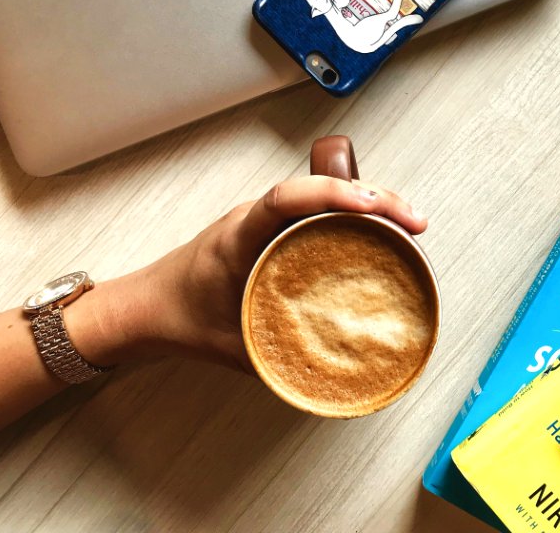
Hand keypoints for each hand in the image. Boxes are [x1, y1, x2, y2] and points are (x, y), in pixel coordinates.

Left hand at [90, 176, 427, 372]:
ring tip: (409, 220)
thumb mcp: (232, 345)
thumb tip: (336, 372)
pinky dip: (353, 210)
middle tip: (413, 220)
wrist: (145, 307)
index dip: (332, 195)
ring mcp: (265, 219)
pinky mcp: (275, 228)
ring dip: (369, 198)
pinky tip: (381, 227)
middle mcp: (254, 217)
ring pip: (323, 192)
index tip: (372, 206)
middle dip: (373, 195)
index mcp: (237, 236)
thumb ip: (278, 357)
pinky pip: (318, 207)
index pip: (286, 199)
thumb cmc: (180, 319)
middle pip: (320, 187)